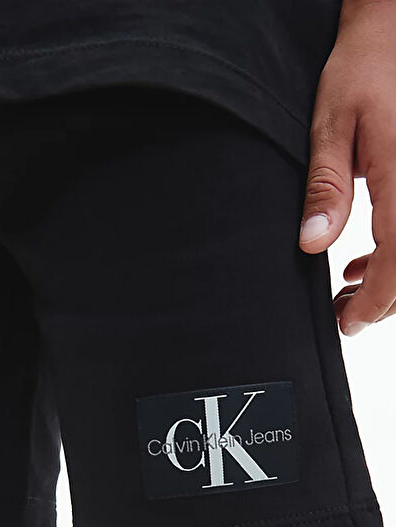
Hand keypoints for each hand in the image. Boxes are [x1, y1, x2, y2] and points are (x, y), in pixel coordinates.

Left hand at [299, 0, 395, 335]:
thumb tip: (312, 244)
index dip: (376, 303)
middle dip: (382, 302)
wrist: (394, 29)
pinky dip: (392, 256)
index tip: (349, 324)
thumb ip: (326, 188)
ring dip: (388, 282)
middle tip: (344, 316)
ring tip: (348, 294)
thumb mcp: (332, 126)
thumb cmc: (364, 67)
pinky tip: (361, 262)